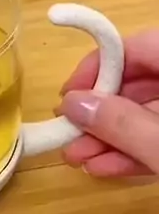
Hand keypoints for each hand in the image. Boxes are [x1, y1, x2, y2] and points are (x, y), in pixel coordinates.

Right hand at [59, 30, 158, 177]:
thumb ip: (123, 124)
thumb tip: (74, 105)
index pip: (138, 46)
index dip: (99, 65)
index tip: (68, 94)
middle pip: (138, 83)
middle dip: (100, 110)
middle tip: (66, 131)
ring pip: (147, 114)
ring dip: (109, 136)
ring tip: (76, 156)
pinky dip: (132, 151)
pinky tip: (102, 166)